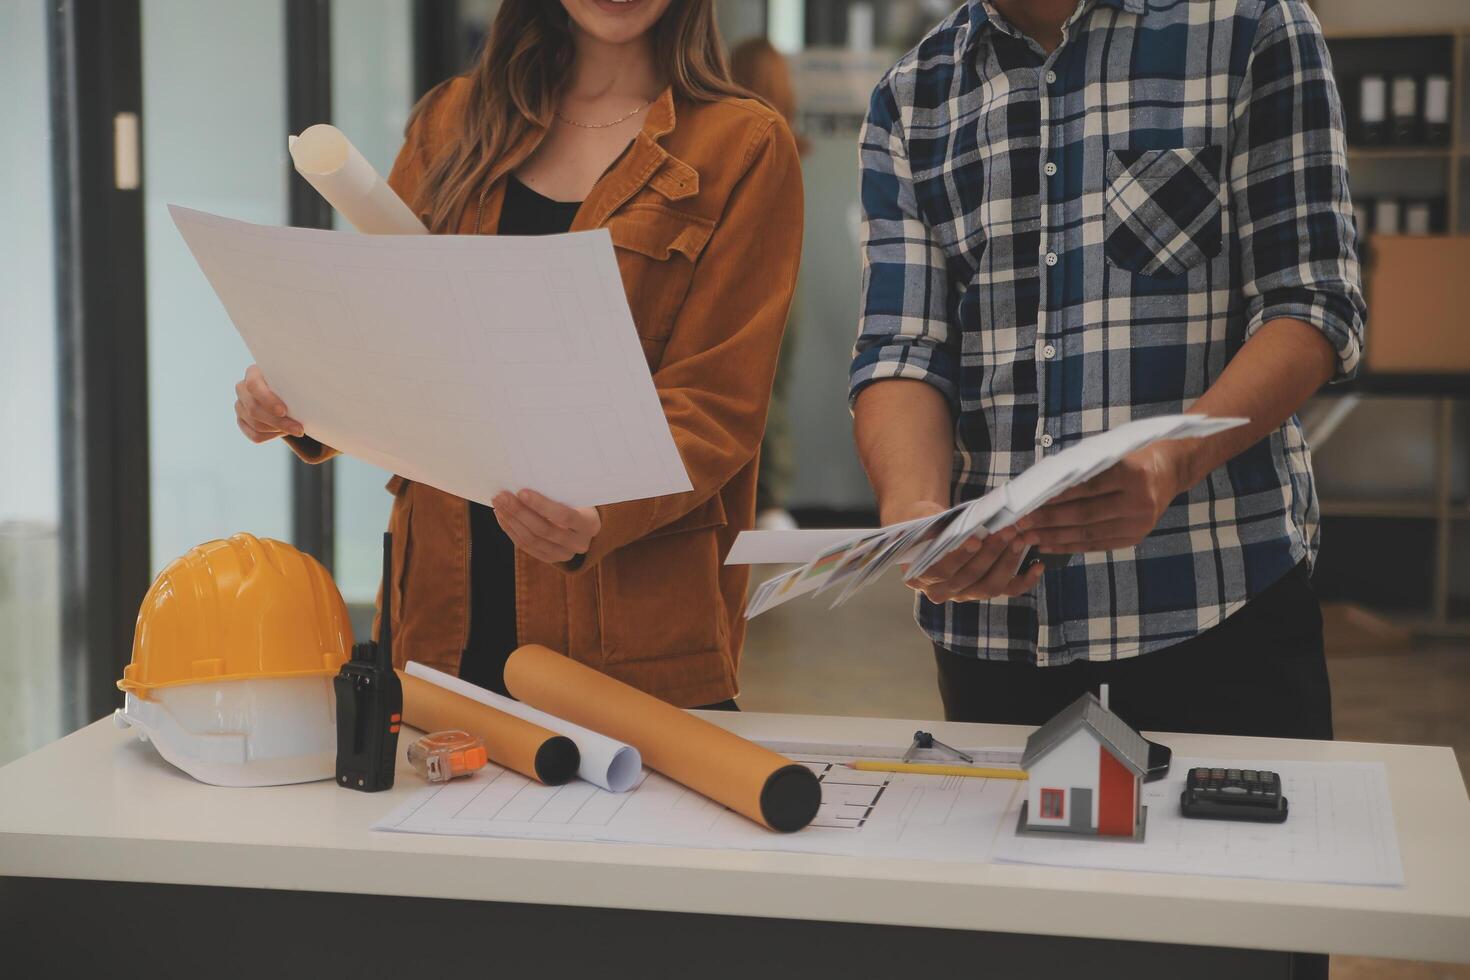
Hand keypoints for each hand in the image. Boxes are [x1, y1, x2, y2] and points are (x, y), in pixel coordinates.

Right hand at [234, 364, 303, 442]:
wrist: (286, 393)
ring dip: (278, 430)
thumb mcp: (295, 378)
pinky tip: (284, 431)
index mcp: (253, 373)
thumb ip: (298, 381)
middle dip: (279, 422)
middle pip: (254, 409)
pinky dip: (272, 436)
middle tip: (300, 429)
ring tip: (297, 429)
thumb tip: (316, 387)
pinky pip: (255, 435)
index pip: (253, 386)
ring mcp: (240, 406)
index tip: (284, 411)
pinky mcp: (242, 422)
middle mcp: (242, 389)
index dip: (267, 400)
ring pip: (255, 424)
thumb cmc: (294, 382)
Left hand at [492, 489, 601, 563]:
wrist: (585, 524)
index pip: (565, 516)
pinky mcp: (549, 558)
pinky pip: (525, 546)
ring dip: (511, 520)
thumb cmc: (578, 502)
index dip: (541, 505)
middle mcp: (579, 543)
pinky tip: (502, 516)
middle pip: (544, 530)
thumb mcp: (576, 496)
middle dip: (519, 512)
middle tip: (502, 496)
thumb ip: (558, 492)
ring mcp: (563, 554)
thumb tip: (525, 480)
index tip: (521, 491)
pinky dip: (511, 530)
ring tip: (499, 504)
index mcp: (589, 524)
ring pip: (531, 540)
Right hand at [887, 500, 1043, 603]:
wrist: (931, 531)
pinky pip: (1007, 590)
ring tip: (1019, 540)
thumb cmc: (926, 523)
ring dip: (1007, 562)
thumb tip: (947, 527)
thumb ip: (930, 525)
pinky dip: (1025, 580)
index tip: (975, 539)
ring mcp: (964, 593)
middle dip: (990, 553)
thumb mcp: (921, 518)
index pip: (940, 571)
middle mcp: (941, 591)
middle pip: (968, 578)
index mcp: (919, 576)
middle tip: (1007, 531)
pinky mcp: (984, 589)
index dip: (958, 557)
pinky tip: (1038, 565)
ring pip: (989, 586)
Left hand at [1016, 444, 1187, 552]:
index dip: (1056, 497)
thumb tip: (1042, 486)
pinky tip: (1048, 546)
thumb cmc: (1134, 454)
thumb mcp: (1112, 452)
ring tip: (1028, 537)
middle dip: (1048, 520)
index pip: (1087, 488)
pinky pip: (1097, 545)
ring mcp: (1140, 523)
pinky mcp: (1136, 537)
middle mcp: (1139, 501)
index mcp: (1133, 473)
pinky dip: (1070, 546)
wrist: (1171, 469)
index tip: (1029, 502)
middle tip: (1021, 523)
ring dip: (1054, 537)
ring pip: (1088, 533)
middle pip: (1085, 514)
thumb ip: (1083, 468)